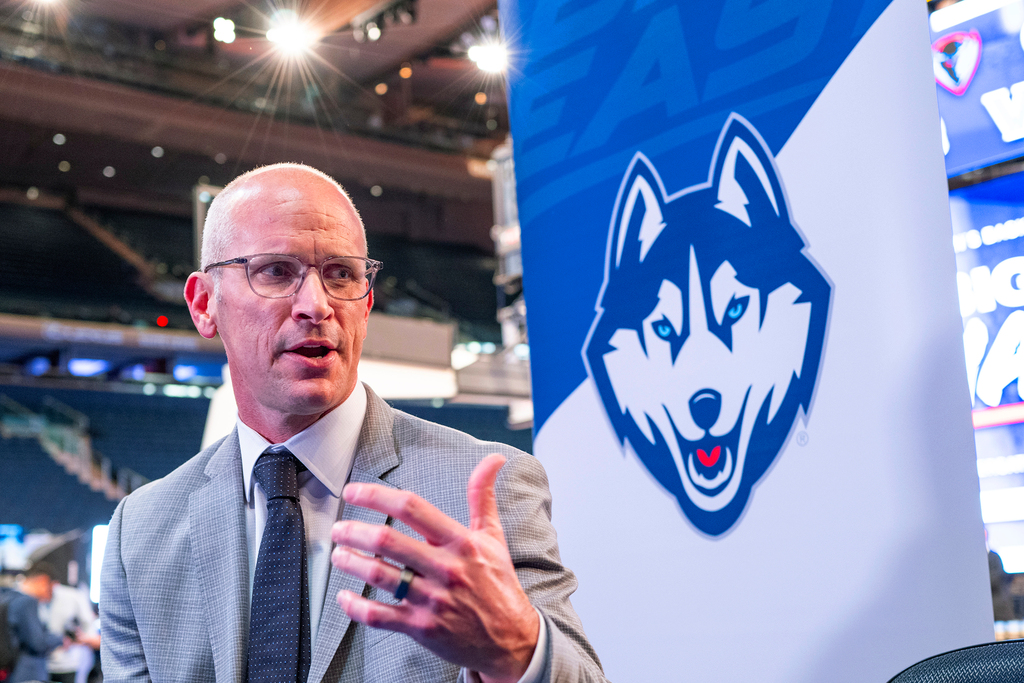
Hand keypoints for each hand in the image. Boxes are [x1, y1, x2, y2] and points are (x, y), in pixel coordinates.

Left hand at [331, 453, 539, 682]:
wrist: (511, 638)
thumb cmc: (498, 585)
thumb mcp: (493, 537)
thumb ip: (483, 496)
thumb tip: (493, 460)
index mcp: (460, 542)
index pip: (412, 508)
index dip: (376, 496)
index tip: (353, 491)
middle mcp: (444, 568)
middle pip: (388, 541)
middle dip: (354, 531)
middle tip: (339, 528)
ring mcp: (431, 599)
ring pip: (378, 575)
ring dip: (350, 562)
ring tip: (338, 554)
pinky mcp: (421, 628)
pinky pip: (379, 616)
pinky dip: (355, 606)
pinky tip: (344, 596)